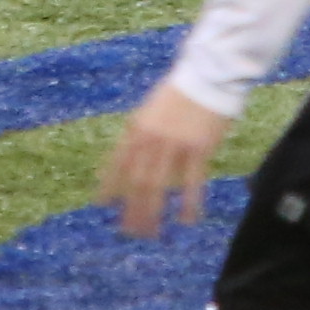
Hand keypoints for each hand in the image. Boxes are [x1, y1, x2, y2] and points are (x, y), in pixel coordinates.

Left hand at [103, 79, 233, 238]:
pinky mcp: (198, 149)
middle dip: (131, 209)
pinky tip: (187, 220)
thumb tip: (131, 159)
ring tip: (150, 233)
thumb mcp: (150, 109)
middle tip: (128, 231)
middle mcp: (151, 139)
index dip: (109, 185)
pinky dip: (189, 203)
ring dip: (152, 213)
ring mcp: (174, 145)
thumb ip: (141, 134)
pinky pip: (192, 182)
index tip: (101, 204)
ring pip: (158, 186)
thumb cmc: (180, 91)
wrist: (208, 75)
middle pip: (136, 182)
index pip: (117, 163)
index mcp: (137, 128)